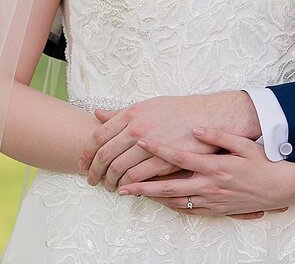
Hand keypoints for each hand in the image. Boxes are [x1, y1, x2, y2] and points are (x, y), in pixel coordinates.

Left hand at [79, 92, 259, 188]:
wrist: (212, 115)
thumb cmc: (180, 110)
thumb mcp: (148, 105)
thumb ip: (121, 113)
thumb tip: (97, 114)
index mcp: (132, 113)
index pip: (99, 136)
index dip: (87, 152)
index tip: (82, 163)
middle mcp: (139, 128)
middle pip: (106, 155)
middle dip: (95, 171)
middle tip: (91, 180)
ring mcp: (152, 146)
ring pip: (121, 170)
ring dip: (111, 182)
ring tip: (109, 187)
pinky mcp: (166, 162)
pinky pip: (140, 179)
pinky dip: (130, 187)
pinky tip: (127, 190)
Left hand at [118, 126, 293, 215]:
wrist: (281, 188)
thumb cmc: (263, 163)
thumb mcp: (243, 145)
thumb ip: (218, 136)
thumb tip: (195, 129)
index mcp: (214, 167)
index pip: (179, 157)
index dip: (158, 149)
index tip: (141, 141)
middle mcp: (210, 187)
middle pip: (169, 188)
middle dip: (142, 186)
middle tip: (120, 185)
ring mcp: (212, 201)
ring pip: (176, 202)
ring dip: (153, 199)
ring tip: (134, 194)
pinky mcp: (217, 211)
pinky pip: (189, 211)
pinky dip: (172, 206)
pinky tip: (162, 202)